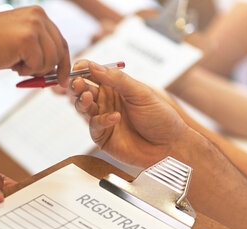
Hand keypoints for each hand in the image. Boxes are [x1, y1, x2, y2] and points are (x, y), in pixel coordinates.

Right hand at [0, 6, 70, 86]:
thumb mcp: (21, 42)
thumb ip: (39, 49)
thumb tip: (56, 69)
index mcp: (38, 14)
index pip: (60, 40)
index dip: (63, 62)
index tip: (63, 79)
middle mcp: (39, 16)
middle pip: (59, 51)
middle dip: (49, 69)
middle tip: (35, 76)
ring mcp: (34, 25)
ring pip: (51, 60)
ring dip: (34, 69)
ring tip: (17, 64)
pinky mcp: (29, 38)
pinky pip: (38, 64)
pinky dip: (26, 70)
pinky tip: (12, 63)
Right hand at [70, 60, 189, 166]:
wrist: (169, 145)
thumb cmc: (159, 117)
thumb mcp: (140, 93)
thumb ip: (117, 79)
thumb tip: (93, 65)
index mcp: (114, 87)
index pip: (92, 74)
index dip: (82, 69)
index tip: (78, 68)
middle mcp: (105, 101)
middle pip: (82, 90)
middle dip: (77, 85)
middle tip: (78, 84)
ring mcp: (102, 119)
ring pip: (82, 107)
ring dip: (81, 101)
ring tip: (87, 97)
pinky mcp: (102, 137)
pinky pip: (94, 126)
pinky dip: (101, 120)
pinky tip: (115, 117)